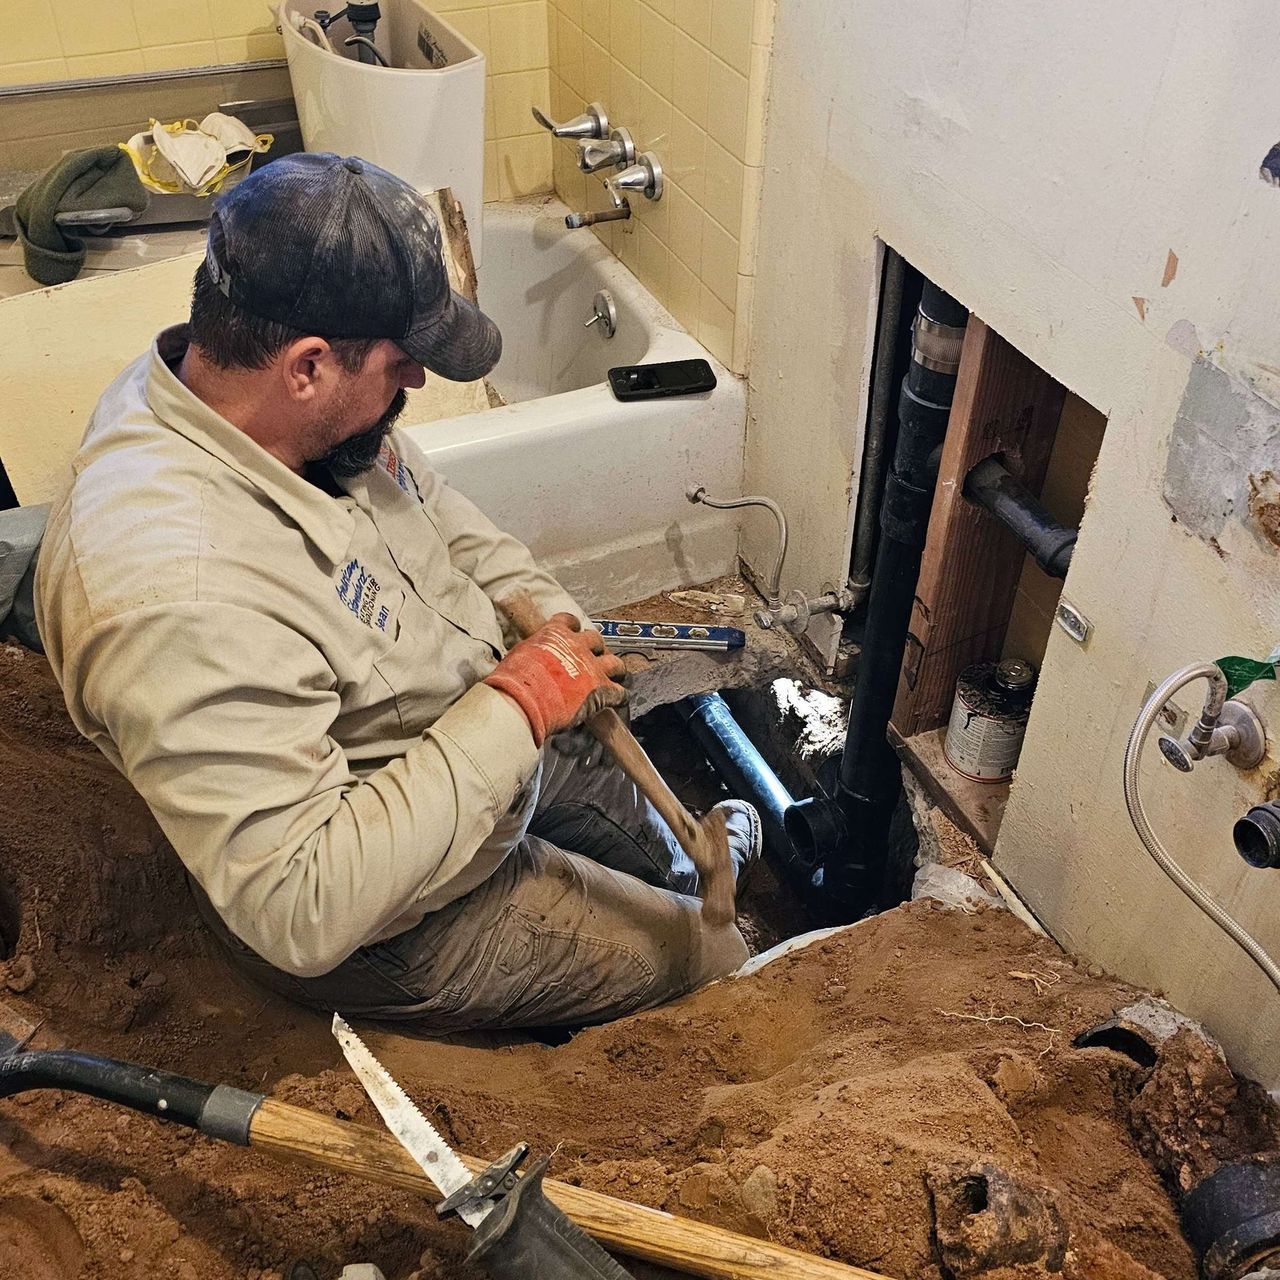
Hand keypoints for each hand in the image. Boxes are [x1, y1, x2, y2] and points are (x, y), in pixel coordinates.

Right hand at [484, 613, 627, 745]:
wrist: (522, 701)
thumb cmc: (513, 681)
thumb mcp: (518, 656)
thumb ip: (532, 653)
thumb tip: (528, 660)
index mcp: (555, 634)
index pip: (569, 620)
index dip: (573, 628)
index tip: (573, 633)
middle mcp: (577, 646)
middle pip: (595, 639)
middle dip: (595, 648)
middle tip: (592, 658)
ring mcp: (592, 667)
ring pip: (615, 663)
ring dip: (614, 670)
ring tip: (614, 676)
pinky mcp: (602, 690)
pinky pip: (620, 691)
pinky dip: (619, 696)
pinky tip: (616, 700)